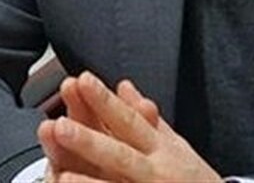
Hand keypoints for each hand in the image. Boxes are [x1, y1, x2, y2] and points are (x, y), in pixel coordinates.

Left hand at [37, 72, 221, 182]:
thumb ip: (146, 117)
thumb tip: (123, 86)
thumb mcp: (176, 143)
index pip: (129, 121)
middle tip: (59, 127)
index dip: (105, 102)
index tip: (83, 79)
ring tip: (61, 177)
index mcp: (160, 149)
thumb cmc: (195, 179)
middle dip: (90, 141)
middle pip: (120, 155)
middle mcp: (156, 171)